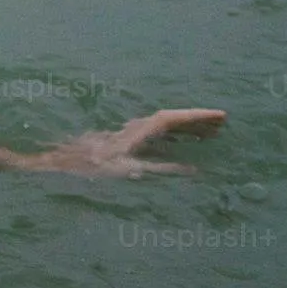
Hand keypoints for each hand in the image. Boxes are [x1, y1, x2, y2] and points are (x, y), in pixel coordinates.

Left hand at [27, 108, 225, 176]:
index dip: (197, 115)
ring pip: (166, 126)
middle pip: (172, 119)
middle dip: (198, 120)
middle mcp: (136, 128)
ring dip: (187, 128)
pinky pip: (158, 135)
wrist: (62, 163)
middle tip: (224, 124)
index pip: (173, 118)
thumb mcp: (130, 172)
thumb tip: (192, 170)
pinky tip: (183, 145)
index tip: (221, 115)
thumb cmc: (93, 169)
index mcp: (139, 132)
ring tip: (212, 133)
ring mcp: (131, 133)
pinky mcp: (127, 141)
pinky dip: (175, 137)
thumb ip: (162, 170)